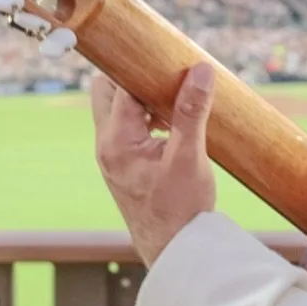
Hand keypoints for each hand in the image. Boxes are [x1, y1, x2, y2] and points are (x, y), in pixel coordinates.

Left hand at [91, 63, 218, 266]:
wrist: (175, 250)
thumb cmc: (180, 210)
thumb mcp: (189, 157)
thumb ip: (191, 111)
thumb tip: (200, 70)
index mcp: (116, 140)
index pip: (120, 83)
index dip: (142, 65)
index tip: (166, 54)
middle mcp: (106, 144)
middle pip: (108, 90)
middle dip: (135, 76)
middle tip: (168, 72)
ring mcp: (112, 154)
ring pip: (117, 107)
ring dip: (142, 96)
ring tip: (175, 95)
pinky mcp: (124, 163)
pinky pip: (128, 125)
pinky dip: (146, 115)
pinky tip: (174, 120)